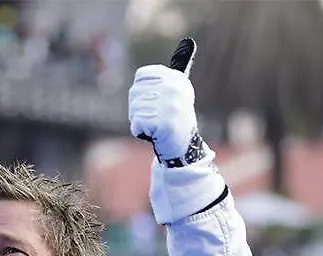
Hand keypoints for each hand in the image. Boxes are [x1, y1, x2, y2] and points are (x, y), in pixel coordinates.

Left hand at [129, 38, 212, 168]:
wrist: (183, 147)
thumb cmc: (175, 117)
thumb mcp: (177, 90)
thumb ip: (179, 67)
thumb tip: (189, 41)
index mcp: (176, 79)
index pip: (140, 77)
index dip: (141, 93)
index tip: (155, 102)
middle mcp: (176, 89)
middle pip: (134, 93)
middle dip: (138, 109)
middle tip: (155, 118)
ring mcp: (172, 106)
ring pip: (134, 109)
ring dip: (139, 121)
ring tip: (155, 126)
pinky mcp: (165, 123)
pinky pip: (136, 123)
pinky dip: (140, 131)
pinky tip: (154, 134)